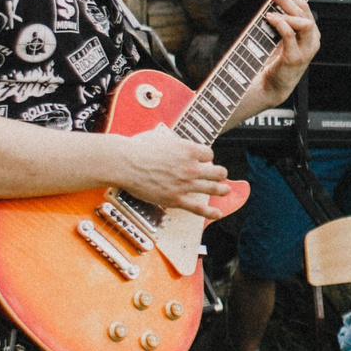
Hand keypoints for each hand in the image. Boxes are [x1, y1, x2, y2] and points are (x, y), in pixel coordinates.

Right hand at [114, 125, 228, 217]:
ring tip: (225, 189)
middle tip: (220, 175)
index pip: (209, 154)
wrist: (124, 163)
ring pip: (212, 188)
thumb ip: (171, 141)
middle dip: (220, 173)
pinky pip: (198, 208)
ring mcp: (185, 184)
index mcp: (188, 150)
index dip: (207, 157)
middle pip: (217, 171)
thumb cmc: (137, 148)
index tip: (204, 160)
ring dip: (222, 189)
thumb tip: (171, 139)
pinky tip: (218, 213)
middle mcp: (191, 167)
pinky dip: (210, 211)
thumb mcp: (160, 136)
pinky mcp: (176, 199)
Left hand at [256, 0, 319, 101]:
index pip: (306, 8)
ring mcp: (305, 50)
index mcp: (312, 34)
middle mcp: (312, 41)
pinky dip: (280, 23)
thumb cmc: (277, 60)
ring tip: (270, 8)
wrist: (273, 85)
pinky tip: (269, 18)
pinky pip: (290, 35)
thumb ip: (284, 22)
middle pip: (305, 11)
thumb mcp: (284, 38)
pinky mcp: (295, 58)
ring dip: (286, 11)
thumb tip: (274, 1)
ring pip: (303, 22)